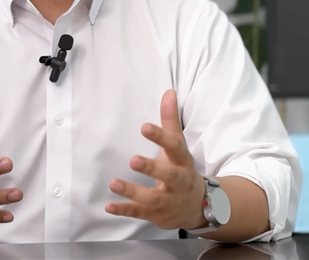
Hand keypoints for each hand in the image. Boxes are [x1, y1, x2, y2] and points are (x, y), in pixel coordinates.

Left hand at [105, 89, 207, 230]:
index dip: (161, 137)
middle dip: (152, 168)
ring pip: (153, 198)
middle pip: (169, 175)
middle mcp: (179, 182)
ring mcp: (169, 200)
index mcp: (183, 162)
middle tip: (133, 159)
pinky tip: (109, 205)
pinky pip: (140, 213)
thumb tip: (169, 92)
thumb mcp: (178, 147)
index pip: (175, 147)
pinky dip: (125, 210)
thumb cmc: (183, 170)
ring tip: (114, 183)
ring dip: (133, 191)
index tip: (144, 127)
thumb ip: (170, 120)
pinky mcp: (158, 215)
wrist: (199, 207)